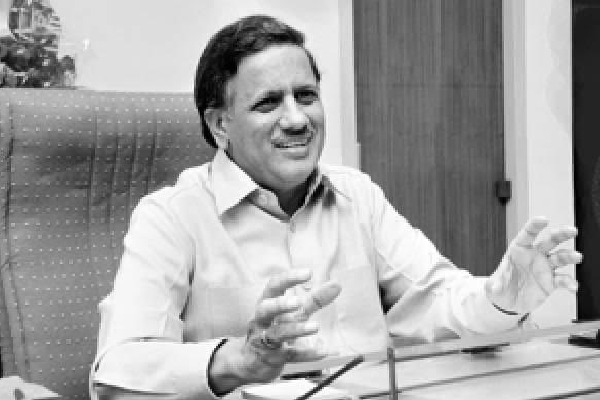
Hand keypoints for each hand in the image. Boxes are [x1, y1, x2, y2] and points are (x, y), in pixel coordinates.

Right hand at [208, 269, 340, 394]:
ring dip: (296, 329)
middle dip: (280, 305)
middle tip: (298, 302)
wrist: (253, 362)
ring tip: (316, 327)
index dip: (289, 278)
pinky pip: (289, 355)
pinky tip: (322, 351)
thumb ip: (315, 299)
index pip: (274, 286)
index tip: (308, 273)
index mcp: (267, 303)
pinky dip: (306, 353)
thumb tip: (337, 285)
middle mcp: (261, 320)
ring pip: (277, 334)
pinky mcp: (272, 358)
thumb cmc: (276, 328)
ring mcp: (264, 340)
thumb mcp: (295, 313)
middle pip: (265, 309)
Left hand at [485, 216, 582, 314]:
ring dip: (569, 256)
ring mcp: (545, 268)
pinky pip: (562, 280)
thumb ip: (496, 284)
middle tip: (572, 231)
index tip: (544, 219)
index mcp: (519, 249)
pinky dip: (568, 282)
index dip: (535, 226)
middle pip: (550, 240)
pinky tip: (572, 286)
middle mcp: (535, 255)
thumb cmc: (501, 286)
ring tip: (577, 257)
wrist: (509, 302)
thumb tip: (494, 287)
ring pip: (560, 257)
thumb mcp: (494, 284)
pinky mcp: (551, 282)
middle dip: (561, 234)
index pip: (528, 234)